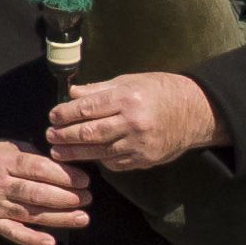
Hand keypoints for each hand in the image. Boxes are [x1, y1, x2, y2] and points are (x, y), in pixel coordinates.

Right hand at [0, 142, 92, 244]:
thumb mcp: (14, 149)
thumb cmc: (0, 161)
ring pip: (31, 214)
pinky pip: (15, 233)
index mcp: (6, 162)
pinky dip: (32, 240)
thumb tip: (70, 170)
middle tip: (87, 198)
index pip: (38, 169)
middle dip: (66, 198)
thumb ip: (38, 159)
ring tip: (82, 218)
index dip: (64, 176)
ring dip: (59, 218)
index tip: (84, 181)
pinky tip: (50, 243)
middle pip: (36, 193)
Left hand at [45, 71, 221, 174]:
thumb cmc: (160, 91)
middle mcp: (133, 122)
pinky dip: (99, 159)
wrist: (195, 113)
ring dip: (75, 153)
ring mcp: (139, 144)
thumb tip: (72, 94)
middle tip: (50, 135)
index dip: (66, 114)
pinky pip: (114, 163)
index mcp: (128, 98)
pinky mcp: (144, 160)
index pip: (88, 108)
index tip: (53, 116)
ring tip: (58, 151)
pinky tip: (87, 156)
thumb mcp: (130, 81)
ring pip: (99, 152)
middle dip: (65, 135)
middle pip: (89, 133)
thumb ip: (99, 89)